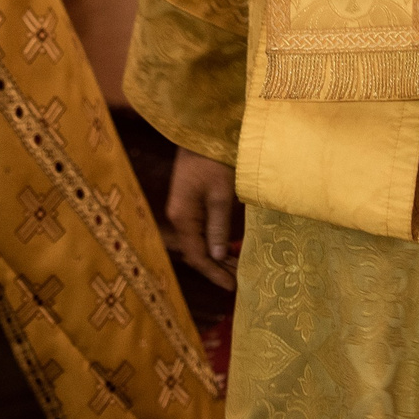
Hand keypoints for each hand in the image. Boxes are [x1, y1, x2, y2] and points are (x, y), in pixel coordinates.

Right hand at [166, 148, 240, 289]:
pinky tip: (227, 248)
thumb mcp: (220, 195)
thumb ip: (218, 226)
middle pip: (195, 250)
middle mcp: (178, 216)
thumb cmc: (213, 161)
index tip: (232, 286)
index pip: (196, 254)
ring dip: (216, 255)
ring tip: (236, 269)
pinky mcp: (190, 202)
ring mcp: (183, 209)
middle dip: (216, 267)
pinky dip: (214, 241)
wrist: (202, 132)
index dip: (213, 272)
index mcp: (182, 216)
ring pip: (198, 241)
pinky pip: (200, 230)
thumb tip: (217, 256)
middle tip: (239, 281)